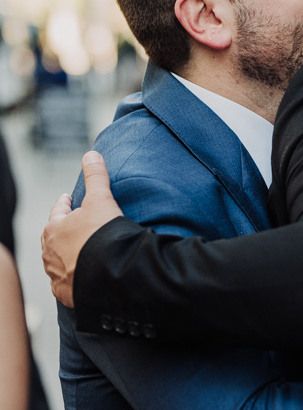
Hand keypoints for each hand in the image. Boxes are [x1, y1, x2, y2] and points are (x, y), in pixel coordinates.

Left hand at [41, 151, 123, 306]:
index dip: (65, 203)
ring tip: (80, 251)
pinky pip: (67, 283)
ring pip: (58, 261)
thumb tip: (91, 153)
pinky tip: (82, 275)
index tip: (68, 199)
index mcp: (54, 229)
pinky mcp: (67, 293)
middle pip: (54, 237)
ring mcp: (57, 275)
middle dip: (63, 230)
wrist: (109, 275)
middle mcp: (50, 253)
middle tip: (74, 225)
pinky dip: (73, 277)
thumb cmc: (101, 236)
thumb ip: (96, 176)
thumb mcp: (101, 200)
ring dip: (67, 255)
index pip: (58, 211)